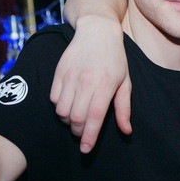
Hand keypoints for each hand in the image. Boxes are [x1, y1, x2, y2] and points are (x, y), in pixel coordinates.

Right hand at [50, 15, 131, 152]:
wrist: (97, 31)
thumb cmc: (115, 59)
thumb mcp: (125, 82)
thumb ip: (124, 108)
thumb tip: (126, 131)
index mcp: (106, 84)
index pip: (95, 117)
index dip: (90, 136)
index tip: (86, 149)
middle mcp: (87, 81)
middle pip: (76, 117)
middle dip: (78, 131)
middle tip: (83, 133)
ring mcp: (71, 76)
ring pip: (61, 110)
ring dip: (67, 121)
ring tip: (76, 119)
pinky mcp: (59, 72)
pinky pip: (53, 99)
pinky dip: (59, 107)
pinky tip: (68, 104)